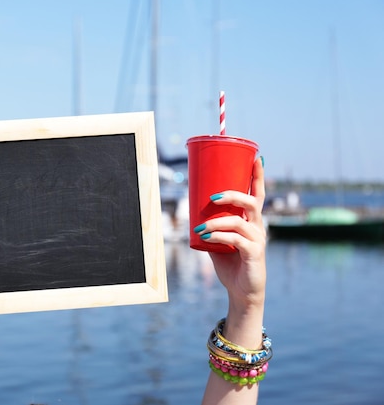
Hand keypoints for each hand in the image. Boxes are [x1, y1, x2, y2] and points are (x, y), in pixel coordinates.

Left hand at [195, 157, 266, 310]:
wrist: (242, 291)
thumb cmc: (231, 265)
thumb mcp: (218, 241)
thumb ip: (211, 227)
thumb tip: (191, 214)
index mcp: (252, 220)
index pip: (257, 194)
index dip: (258, 176)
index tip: (257, 157)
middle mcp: (258, 227)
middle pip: (251, 202)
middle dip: (232, 194)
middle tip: (212, 196)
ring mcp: (258, 240)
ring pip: (239, 221)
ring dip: (217, 222)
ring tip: (201, 227)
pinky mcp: (254, 254)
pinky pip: (236, 240)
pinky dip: (218, 237)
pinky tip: (206, 238)